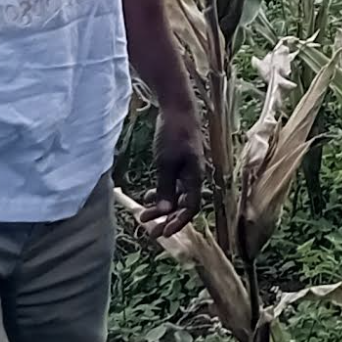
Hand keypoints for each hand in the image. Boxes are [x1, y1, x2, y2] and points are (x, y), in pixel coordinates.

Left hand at [140, 106, 202, 238]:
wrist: (178, 108)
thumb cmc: (173, 134)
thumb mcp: (166, 163)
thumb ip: (165, 188)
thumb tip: (164, 213)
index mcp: (196, 177)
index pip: (191, 208)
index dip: (178, 222)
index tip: (164, 233)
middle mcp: (194, 176)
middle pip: (182, 206)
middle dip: (167, 220)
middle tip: (150, 232)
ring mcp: (187, 170)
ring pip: (176, 196)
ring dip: (161, 208)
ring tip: (145, 216)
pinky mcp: (180, 163)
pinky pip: (172, 185)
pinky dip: (162, 192)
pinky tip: (149, 196)